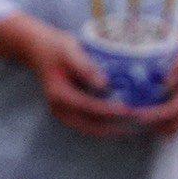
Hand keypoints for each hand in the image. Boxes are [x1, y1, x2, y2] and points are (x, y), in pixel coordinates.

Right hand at [22, 25, 139, 139]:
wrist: (39, 51)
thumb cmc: (57, 48)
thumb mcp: (70, 50)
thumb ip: (85, 67)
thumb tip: (104, 84)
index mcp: (60, 95)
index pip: (89, 108)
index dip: (110, 111)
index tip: (129, 110)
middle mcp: (60, 110)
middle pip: (91, 127)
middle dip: (115, 128)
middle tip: (138, 123)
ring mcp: (63, 114)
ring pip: (91, 129)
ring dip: (111, 129)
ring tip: (134, 124)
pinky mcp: (69, 113)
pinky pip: (89, 124)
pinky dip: (105, 124)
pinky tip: (122, 119)